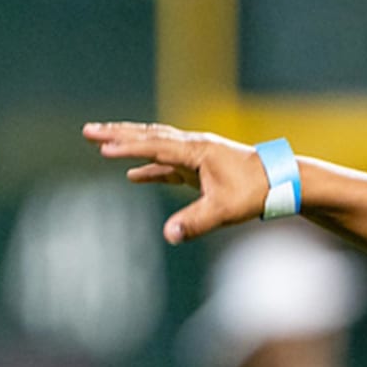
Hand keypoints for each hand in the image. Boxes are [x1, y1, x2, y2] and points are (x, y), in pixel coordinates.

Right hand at [82, 122, 268, 243]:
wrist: (279, 183)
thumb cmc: (254, 194)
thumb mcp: (224, 211)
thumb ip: (195, 222)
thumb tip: (169, 235)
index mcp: (196, 152)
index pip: (155, 147)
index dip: (128, 148)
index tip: (102, 148)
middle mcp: (192, 147)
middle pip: (148, 136)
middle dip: (117, 134)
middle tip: (87, 131)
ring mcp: (194, 155)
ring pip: (155, 144)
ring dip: (128, 143)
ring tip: (101, 142)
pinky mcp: (198, 167)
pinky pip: (166, 165)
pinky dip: (147, 168)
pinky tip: (131, 175)